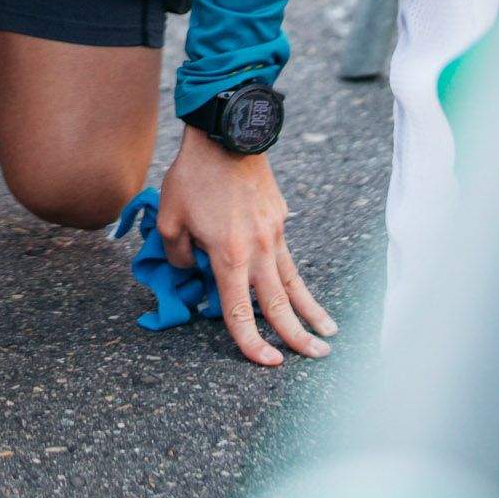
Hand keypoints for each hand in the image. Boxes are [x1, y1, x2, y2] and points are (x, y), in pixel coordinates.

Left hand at [157, 126, 335, 365]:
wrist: (227, 134)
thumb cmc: (193, 176)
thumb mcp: (169, 218)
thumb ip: (178, 255)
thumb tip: (192, 272)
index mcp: (229, 257)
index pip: (241, 314)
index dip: (253, 344)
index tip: (268, 363)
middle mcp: (258, 251)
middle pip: (280, 305)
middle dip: (299, 336)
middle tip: (318, 357)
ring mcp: (273, 234)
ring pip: (294, 283)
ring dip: (311, 310)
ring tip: (329, 332)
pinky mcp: (279, 218)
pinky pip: (288, 256)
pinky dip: (297, 277)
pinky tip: (302, 288)